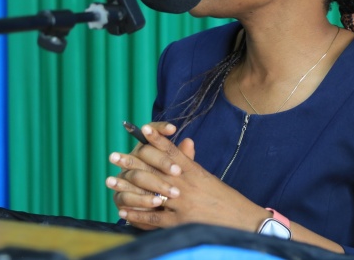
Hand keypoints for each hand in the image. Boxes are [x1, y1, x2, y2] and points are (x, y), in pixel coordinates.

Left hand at [108, 123, 269, 232]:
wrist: (243, 222)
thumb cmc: (224, 200)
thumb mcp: (208, 179)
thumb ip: (191, 163)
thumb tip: (184, 143)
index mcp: (194, 171)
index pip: (172, 151)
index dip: (156, 139)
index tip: (141, 130)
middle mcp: (186, 184)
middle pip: (154, 169)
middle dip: (131, 161)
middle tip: (113, 156)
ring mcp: (182, 203)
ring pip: (149, 192)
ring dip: (128, 187)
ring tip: (110, 181)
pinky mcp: (181, 222)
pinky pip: (154, 218)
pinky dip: (137, 215)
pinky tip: (123, 211)